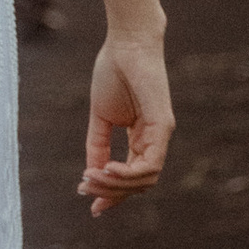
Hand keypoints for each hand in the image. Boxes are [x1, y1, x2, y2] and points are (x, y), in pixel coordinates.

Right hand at [80, 0, 173, 217]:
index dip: (112, 193)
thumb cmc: (113, 72)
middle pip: (139, 183)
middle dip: (111, 193)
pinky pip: (150, 164)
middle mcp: (155, 140)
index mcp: (141, 137)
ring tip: (91, 178)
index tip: (92, 206)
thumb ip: (97, 146)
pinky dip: (128, 173)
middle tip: (86, 192)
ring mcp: (161, 134)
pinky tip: (107, 170)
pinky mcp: (163, 126)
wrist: (126, 43)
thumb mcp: (101, 117)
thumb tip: (91, 175)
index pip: (131, 176)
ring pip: (145, 179)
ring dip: (116, 185)